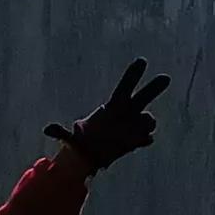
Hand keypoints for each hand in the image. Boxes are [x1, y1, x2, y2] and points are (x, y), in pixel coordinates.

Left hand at [46, 57, 170, 171]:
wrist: (92, 153)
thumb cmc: (82, 140)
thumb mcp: (72, 138)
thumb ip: (62, 133)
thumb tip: (47, 129)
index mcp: (113, 106)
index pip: (125, 86)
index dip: (133, 74)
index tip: (142, 60)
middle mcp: (127, 112)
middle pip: (144, 96)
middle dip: (155, 87)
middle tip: (166, 78)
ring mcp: (135, 125)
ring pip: (148, 119)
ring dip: (145, 124)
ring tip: (131, 132)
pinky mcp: (138, 139)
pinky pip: (147, 137)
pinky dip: (144, 139)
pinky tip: (135, 143)